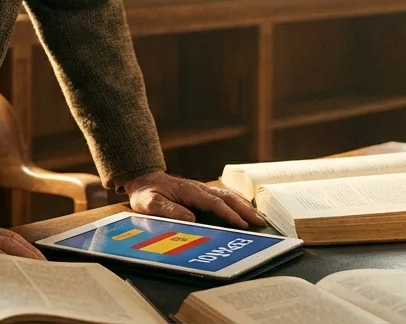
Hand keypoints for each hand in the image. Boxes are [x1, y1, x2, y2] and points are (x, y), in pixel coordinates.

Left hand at [122, 171, 265, 228]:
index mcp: (189, 191)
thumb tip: (190, 219)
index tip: (242, 225)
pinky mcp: (202, 195)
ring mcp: (202, 190)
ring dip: (245, 207)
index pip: (214, 203)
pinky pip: (224, 199)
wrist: (144, 180)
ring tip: (260, 219)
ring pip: (229, 197)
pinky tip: (246, 212)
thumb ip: (168, 210)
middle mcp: (199, 189)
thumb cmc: (147, 193)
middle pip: (228, 198)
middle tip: (261, 222)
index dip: (229, 214)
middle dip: (245, 210)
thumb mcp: (150, 204)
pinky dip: (238, 205)